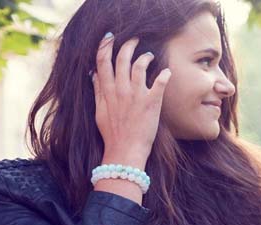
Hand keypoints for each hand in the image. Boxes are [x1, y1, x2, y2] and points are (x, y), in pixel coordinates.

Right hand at [92, 34, 170, 174]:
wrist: (125, 151)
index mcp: (106, 91)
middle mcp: (120, 90)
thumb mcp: (99, 111)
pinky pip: (159, 82)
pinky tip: (167, 71)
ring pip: (139, 66)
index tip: (109, 36)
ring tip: (149, 54)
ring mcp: (136, 95)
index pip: (102, 61)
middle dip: (128, 44)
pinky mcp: (151, 103)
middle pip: (122, 58)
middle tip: (134, 38)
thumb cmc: (112, 133)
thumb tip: (93, 73)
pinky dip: (164, 75)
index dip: (105, 45)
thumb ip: (97, 91)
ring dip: (145, 56)